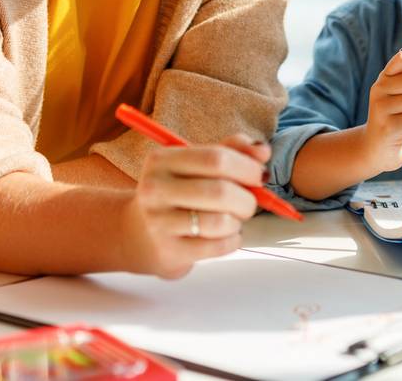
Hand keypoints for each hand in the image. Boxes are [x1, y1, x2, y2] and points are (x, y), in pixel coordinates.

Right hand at [122, 135, 268, 277]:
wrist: (138, 234)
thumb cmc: (178, 192)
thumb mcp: (196, 163)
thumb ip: (231, 150)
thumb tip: (263, 151)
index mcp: (162, 160)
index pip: (216, 158)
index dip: (247, 167)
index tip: (259, 175)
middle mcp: (155, 189)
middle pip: (220, 191)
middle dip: (247, 198)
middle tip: (250, 202)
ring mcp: (159, 223)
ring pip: (220, 221)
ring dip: (238, 221)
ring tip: (234, 219)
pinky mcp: (168, 252)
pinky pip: (217, 246)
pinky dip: (232, 240)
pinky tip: (226, 235)